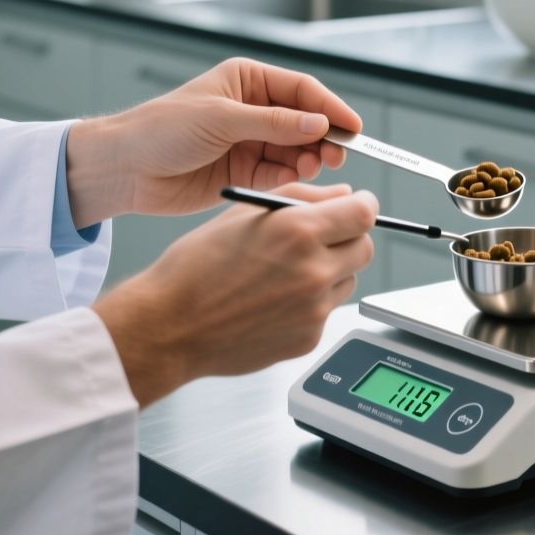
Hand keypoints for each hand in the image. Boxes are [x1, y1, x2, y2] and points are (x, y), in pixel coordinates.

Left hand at [65, 58, 361, 226]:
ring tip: (313, 166)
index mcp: (246, 80)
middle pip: (305, 120)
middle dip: (324, 135)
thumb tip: (319, 123)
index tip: (352, 127)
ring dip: (310, 157)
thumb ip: (274, 123)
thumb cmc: (160, 129)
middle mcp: (252, 108)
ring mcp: (249, 140)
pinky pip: (280, 171)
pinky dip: (293, 174)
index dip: (330, 107)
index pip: (301, 90)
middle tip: (337, 153)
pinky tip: (298, 177)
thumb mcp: (221, 119)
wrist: (124, 169)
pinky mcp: (244, 169)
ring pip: (297, 147)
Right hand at [91, 182, 376, 407]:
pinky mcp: (308, 338)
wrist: (169, 326)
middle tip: (323, 238)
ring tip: (286, 273)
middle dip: (348, 238)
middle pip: (364, 248)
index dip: (362, 206)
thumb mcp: (242, 213)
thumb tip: (343, 195)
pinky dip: (311, 303)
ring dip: (331, 272)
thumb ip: (300, 198)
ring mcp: (314, 310)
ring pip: (347, 281)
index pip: (365, 213)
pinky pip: (326, 311)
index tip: (356, 207)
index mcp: (299, 232)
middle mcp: (314, 271)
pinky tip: (274, 301)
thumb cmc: (195, 268)